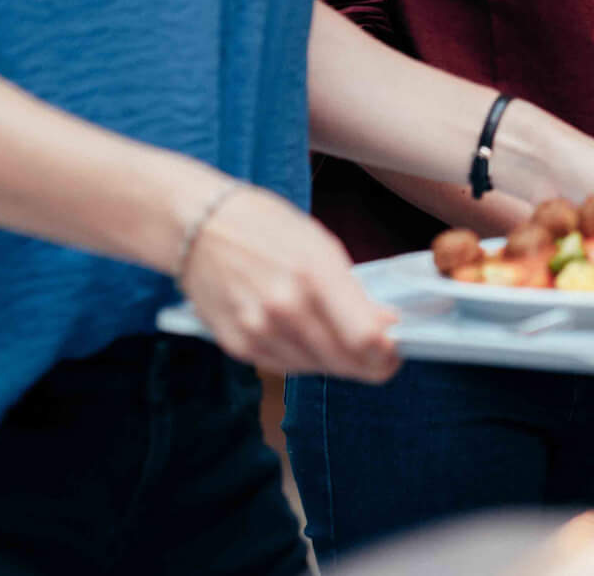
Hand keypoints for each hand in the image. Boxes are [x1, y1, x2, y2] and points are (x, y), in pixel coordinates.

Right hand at [177, 183, 400, 382]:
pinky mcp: (238, 345)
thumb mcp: (320, 245)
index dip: (387, 353)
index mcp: (314, 273)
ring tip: (339, 335)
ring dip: (336, 359)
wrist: (197, 226)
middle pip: (344, 361)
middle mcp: (286, 308)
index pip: (364, 338)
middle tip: (379, 352)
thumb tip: (384, 325)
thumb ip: (352, 291)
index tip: (395, 350)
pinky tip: (307, 337)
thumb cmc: (264, 226)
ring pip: (317, 368)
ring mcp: (259, 330)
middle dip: (369, 361)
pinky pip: (286, 367)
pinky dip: (304, 358)